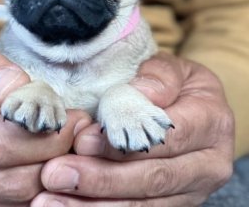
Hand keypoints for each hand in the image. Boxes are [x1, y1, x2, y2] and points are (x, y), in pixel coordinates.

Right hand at [0, 45, 90, 205]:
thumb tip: (22, 90)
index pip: (1, 142)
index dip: (45, 134)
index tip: (71, 117)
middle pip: (16, 179)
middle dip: (57, 155)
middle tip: (78, 131)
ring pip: (20, 200)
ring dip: (54, 175)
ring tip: (69, 145)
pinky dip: (41, 190)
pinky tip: (50, 163)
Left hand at [32, 53, 234, 206]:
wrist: (191, 103)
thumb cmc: (175, 83)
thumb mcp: (173, 69)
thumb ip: (159, 77)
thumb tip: (141, 94)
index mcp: (210, 123)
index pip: (167, 138)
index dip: (124, 144)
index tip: (82, 143)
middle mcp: (206, 164)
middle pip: (152, 178)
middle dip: (101, 180)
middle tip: (55, 175)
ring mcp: (191, 189)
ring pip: (142, 205)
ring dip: (94, 205)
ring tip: (51, 200)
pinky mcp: (172, 202)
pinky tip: (70, 206)